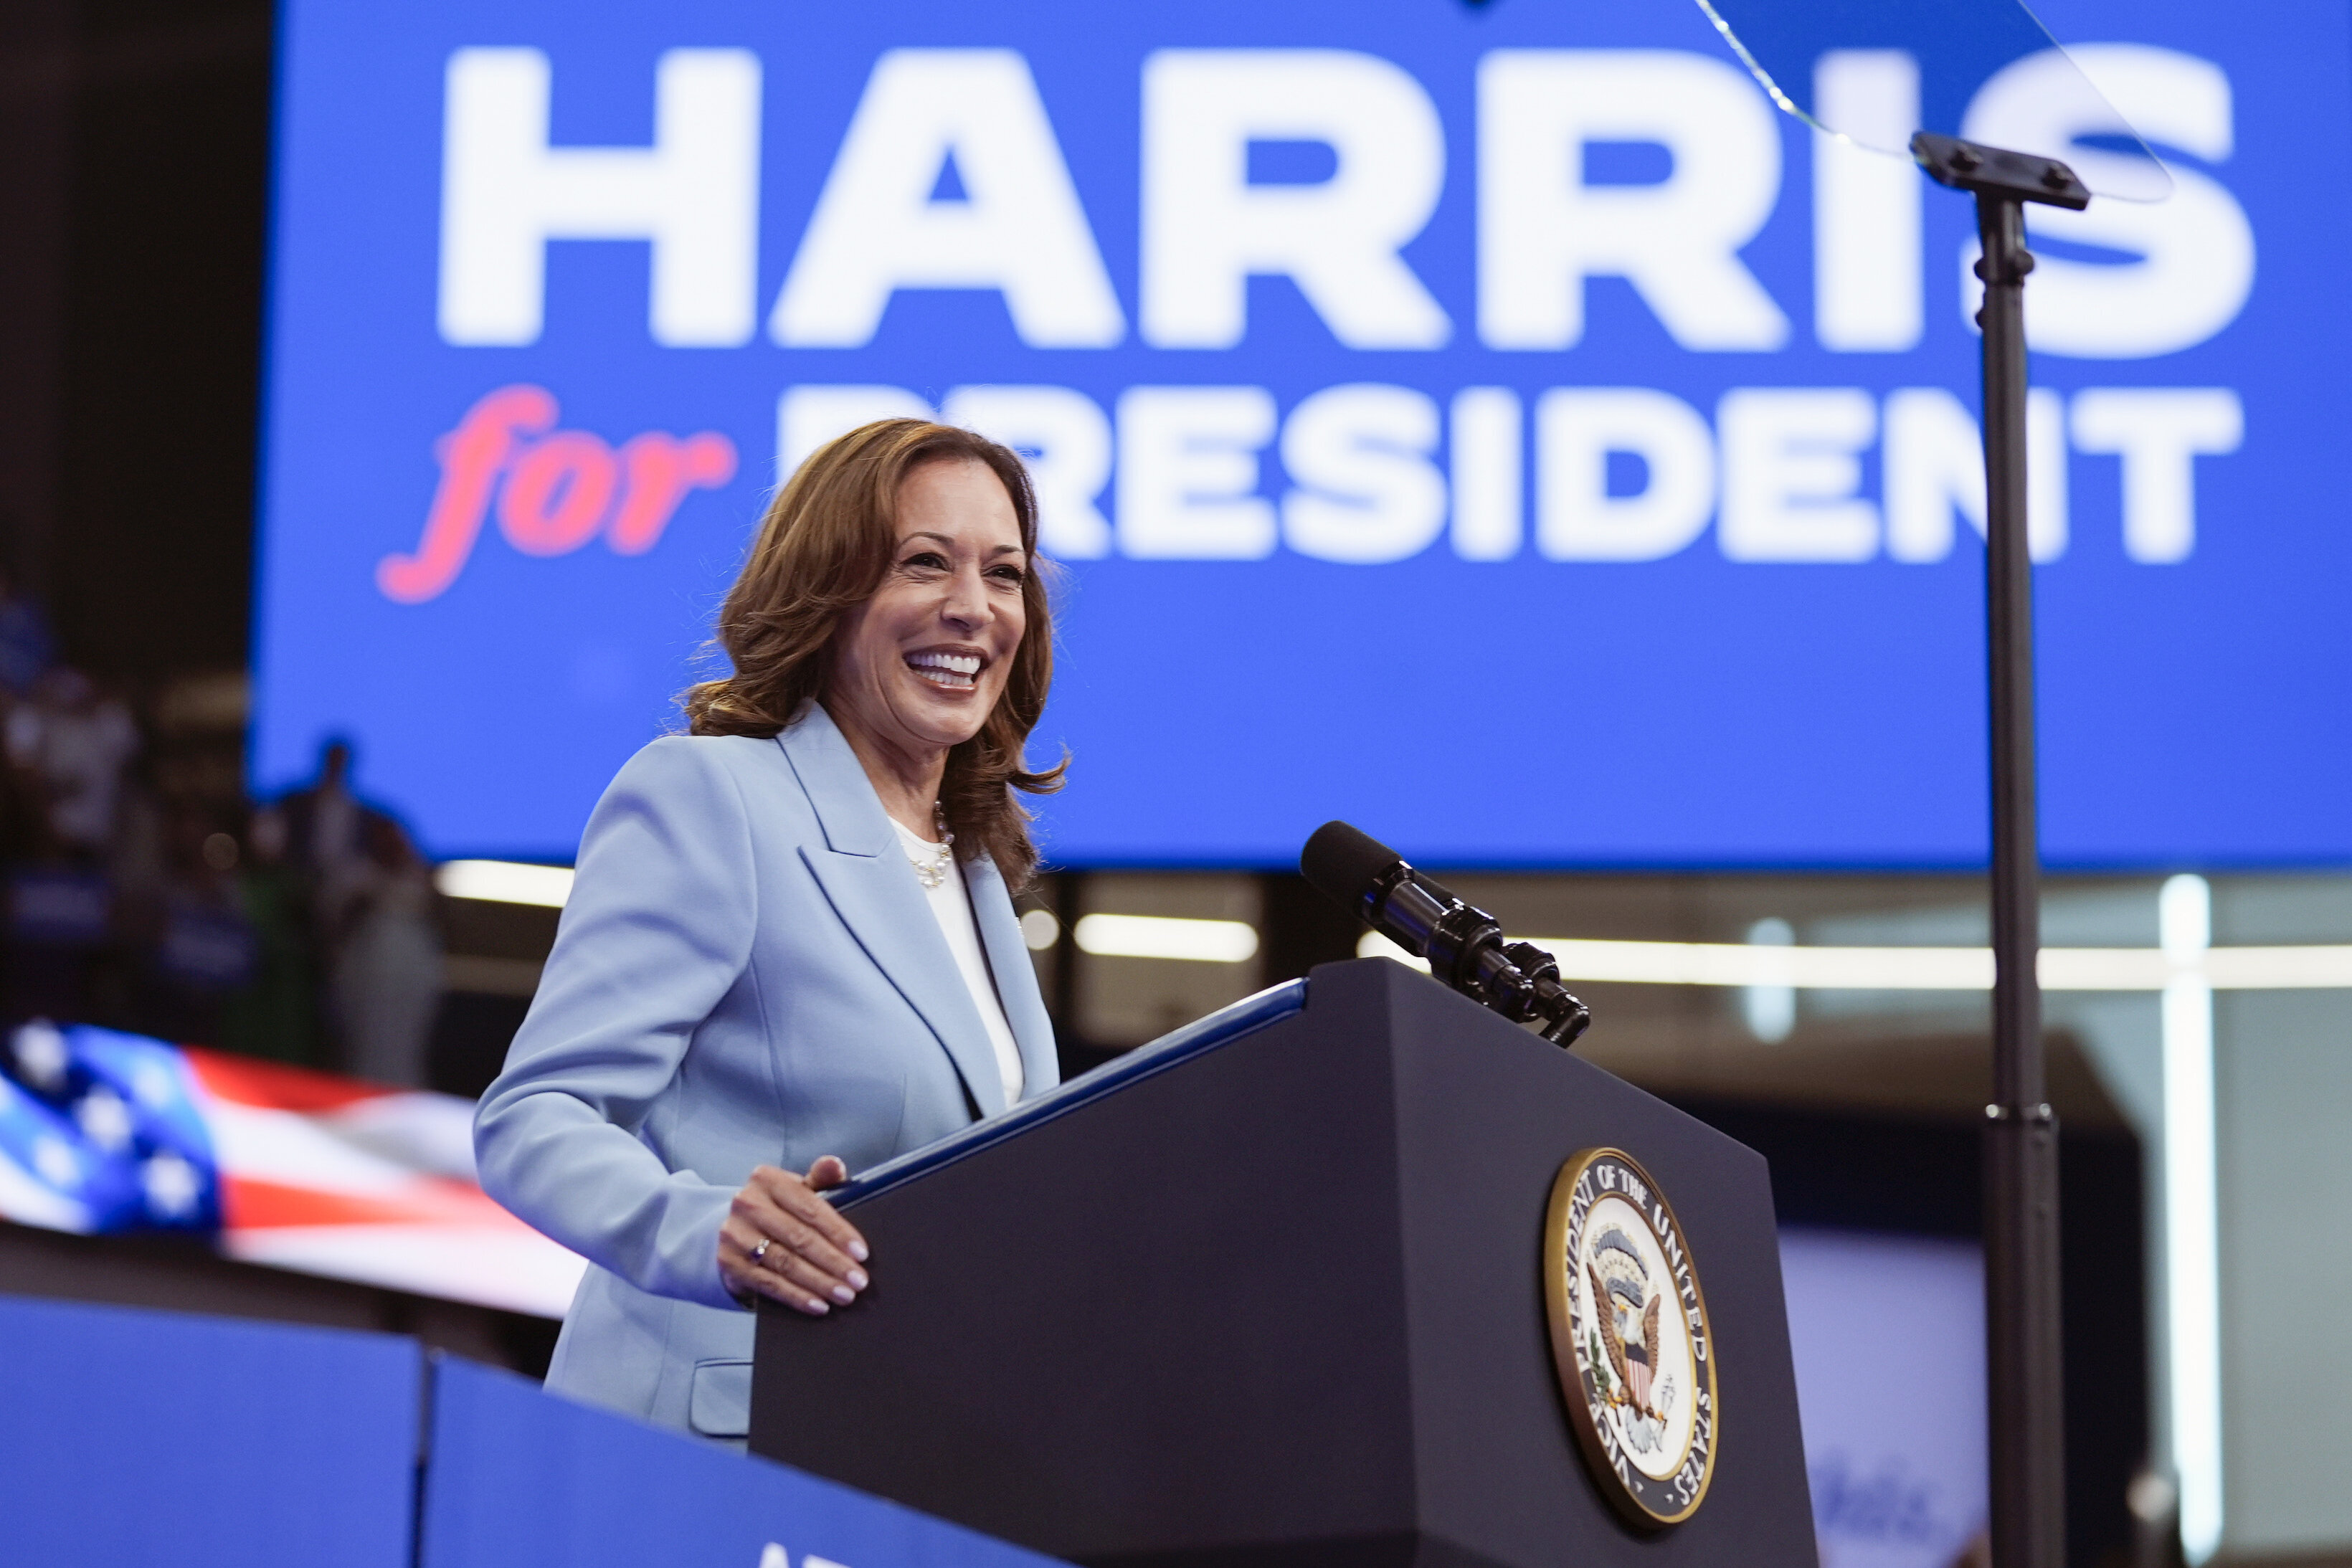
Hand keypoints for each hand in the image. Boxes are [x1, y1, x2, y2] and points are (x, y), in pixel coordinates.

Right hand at [718, 1157, 870, 1314]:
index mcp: (767, 1179)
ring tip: (844, 1295)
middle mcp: (746, 1203)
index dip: (838, 1232)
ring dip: (819, 1282)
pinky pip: (769, 1284)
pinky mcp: (729, 1262)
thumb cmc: (780, 1209)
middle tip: (859, 1281)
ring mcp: (735, 1234)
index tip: (862, 1253)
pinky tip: (819, 1306)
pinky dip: (796, 1297)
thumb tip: (835, 1164)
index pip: (810, 1207)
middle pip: (799, 1237)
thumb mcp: (798, 1189)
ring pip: (785, 1263)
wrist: (736, 1230)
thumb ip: (820, 1178)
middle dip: (833, 1262)